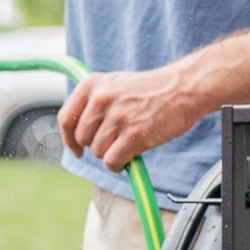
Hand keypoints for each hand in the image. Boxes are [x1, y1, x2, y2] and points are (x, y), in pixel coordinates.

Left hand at [58, 67, 207, 171]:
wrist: (182, 89)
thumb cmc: (150, 90)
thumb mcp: (114, 84)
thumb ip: (92, 102)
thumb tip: (75, 132)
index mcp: (91, 85)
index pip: (66, 120)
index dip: (69, 140)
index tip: (77, 149)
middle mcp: (101, 99)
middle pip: (82, 139)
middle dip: (96, 145)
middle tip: (115, 140)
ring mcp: (117, 117)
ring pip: (98, 152)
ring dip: (111, 153)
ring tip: (128, 142)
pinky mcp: (133, 135)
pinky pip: (112, 162)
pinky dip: (118, 165)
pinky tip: (129, 157)